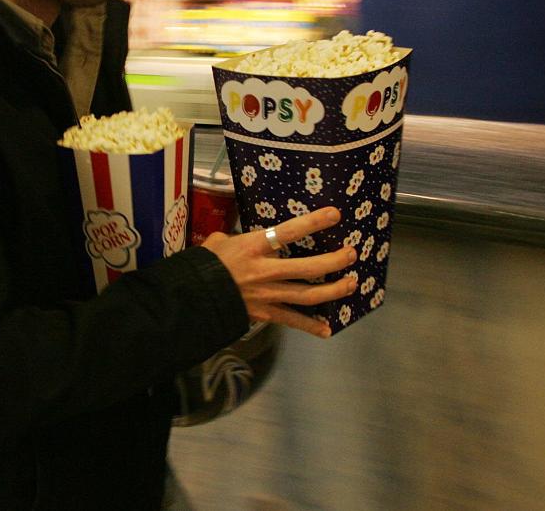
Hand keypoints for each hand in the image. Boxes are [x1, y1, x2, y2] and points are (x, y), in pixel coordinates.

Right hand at [202, 206, 355, 338]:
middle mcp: (265, 271)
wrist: (193, 297)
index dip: (313, 222)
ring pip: (308, 295)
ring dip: (333, 290)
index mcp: (253, 247)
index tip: (335, 215)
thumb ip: (236, 237)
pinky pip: (293, 321)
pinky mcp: (266, 314)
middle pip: (308, 267)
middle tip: (351, 254)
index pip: (289, 231)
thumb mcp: (218, 242)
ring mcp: (268, 295)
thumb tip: (240, 235)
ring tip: (352, 284)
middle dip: (334, 261)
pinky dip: (311, 327)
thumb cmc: (205, 265)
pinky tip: (327, 329)